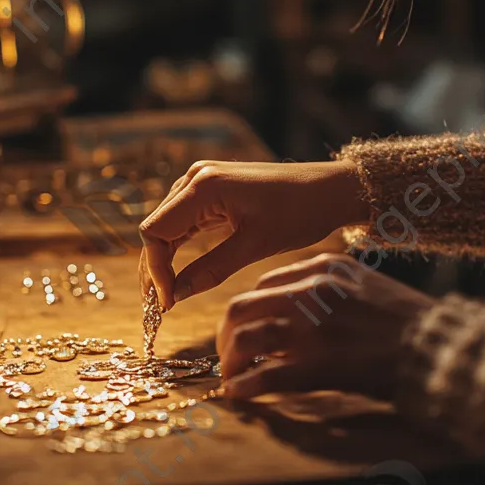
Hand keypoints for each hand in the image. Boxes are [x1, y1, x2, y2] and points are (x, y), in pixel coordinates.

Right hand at [138, 160, 370, 310]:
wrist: (329, 190)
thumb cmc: (299, 213)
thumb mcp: (255, 246)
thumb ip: (211, 270)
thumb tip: (175, 297)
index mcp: (204, 186)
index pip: (155, 231)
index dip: (155, 270)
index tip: (168, 301)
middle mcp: (197, 178)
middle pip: (156, 227)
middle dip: (155, 268)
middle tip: (161, 307)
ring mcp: (203, 181)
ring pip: (167, 225)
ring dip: (163, 259)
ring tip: (167, 296)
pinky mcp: (213, 190)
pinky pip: (184, 220)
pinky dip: (178, 247)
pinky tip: (179, 274)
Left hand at [215, 252, 433, 398]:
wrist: (436, 348)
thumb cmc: (404, 321)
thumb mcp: (362, 285)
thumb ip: (324, 289)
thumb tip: (287, 311)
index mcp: (323, 267)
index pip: (263, 283)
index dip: (247, 309)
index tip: (244, 327)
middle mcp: (311, 291)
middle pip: (242, 307)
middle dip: (226, 334)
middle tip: (227, 354)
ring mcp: (312, 327)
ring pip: (245, 340)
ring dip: (230, 362)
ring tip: (232, 376)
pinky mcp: (317, 365)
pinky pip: (265, 376)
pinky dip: (246, 387)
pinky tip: (240, 394)